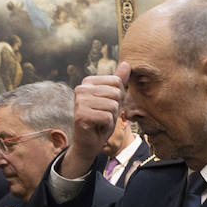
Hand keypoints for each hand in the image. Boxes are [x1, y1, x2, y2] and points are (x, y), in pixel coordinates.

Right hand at [65, 63, 130, 177]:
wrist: (89, 143)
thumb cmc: (101, 120)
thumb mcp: (113, 99)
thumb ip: (118, 82)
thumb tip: (126, 63)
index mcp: (88, 82)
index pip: (117, 82)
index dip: (118, 97)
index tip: (107, 106)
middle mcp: (81, 89)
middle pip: (116, 93)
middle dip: (115, 108)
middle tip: (104, 116)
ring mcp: (80, 102)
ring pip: (113, 106)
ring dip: (111, 117)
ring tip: (101, 121)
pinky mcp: (81, 115)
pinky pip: (107, 117)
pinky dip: (107, 125)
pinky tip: (98, 127)